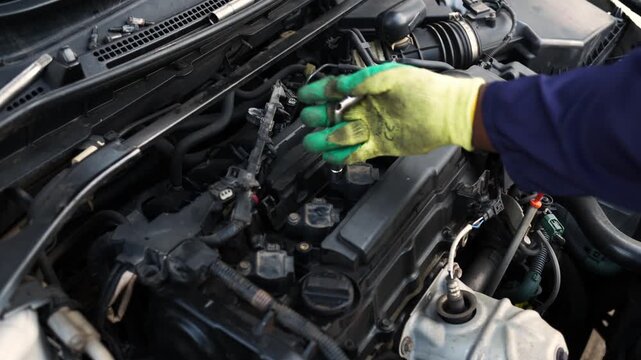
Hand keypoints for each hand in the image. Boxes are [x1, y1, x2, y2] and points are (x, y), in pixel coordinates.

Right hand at [297, 63, 484, 163]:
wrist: (449, 113)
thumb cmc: (426, 90)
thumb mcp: (393, 76)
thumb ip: (365, 80)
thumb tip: (342, 86)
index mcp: (369, 88)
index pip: (337, 90)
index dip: (319, 93)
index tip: (304, 96)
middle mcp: (369, 108)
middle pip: (336, 114)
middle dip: (320, 117)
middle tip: (308, 119)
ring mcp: (374, 128)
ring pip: (343, 134)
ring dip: (327, 138)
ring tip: (312, 142)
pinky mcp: (382, 146)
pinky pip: (357, 152)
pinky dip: (343, 155)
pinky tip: (329, 156)